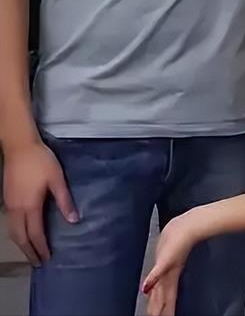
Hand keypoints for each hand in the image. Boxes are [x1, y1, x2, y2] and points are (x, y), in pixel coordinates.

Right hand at [3, 140, 77, 264]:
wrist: (20, 146)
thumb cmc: (41, 161)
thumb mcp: (57, 179)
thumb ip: (64, 200)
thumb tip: (74, 220)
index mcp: (30, 206)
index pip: (35, 234)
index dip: (41, 248)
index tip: (47, 258)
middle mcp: (17, 209)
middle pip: (20, 237)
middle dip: (28, 251)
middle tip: (37, 262)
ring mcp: (9, 204)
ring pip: (12, 231)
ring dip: (21, 243)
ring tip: (29, 251)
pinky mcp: (6, 198)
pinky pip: (10, 223)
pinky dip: (16, 233)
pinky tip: (22, 231)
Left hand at [143, 214, 195, 315]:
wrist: (186, 226)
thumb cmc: (180, 241)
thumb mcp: (165, 260)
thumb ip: (156, 275)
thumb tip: (145, 290)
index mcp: (168, 278)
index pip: (164, 301)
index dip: (161, 312)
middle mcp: (168, 276)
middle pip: (162, 298)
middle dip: (159, 310)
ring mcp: (167, 268)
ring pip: (161, 288)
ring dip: (157, 300)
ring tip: (153, 311)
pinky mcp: (165, 259)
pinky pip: (159, 275)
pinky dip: (153, 283)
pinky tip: (148, 287)